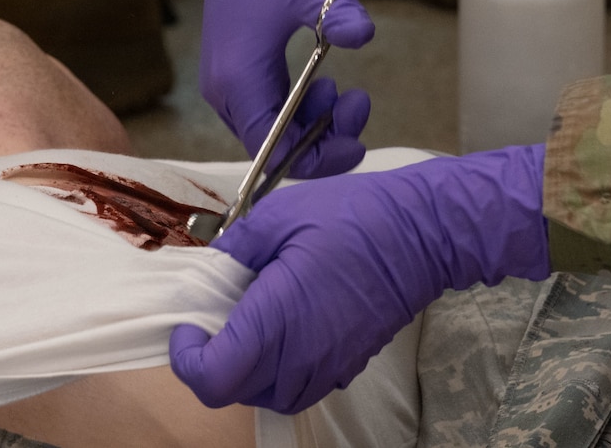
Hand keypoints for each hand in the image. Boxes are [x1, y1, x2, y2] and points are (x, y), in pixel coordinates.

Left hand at [170, 144, 550, 412]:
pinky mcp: (348, 366)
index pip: (214, 379)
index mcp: (277, 321)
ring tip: (248, 323)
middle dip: (214, 361)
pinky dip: (280, 371)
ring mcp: (329, 366)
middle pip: (236, 391)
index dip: (187, 360)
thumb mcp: (279, 215)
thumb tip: (208, 267)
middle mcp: (301, 356)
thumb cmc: (353, 218)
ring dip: (247, 372)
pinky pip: (300, 387)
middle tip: (215, 315)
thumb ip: (234, 247)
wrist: (422, 234)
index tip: (188, 325)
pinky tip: (283, 328)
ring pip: (269, 396)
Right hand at [201, 0, 374, 177]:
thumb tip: (361, 35)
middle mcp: (223, 87)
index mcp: (238, 77)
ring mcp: (225, 76)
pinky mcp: (233, 64)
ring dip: (313, 124)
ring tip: (347, 94)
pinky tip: (325, 86)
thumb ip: (339, 15)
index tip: (358, 141)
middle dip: (322, 139)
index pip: (273, 150)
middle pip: (271, 146)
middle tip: (360, 104)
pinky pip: (265, 108)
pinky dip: (299, 108)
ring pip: (270, 129)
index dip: (317, 158)